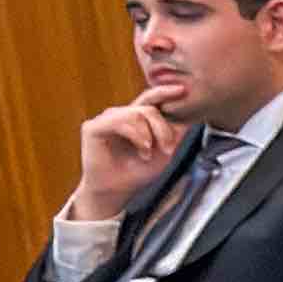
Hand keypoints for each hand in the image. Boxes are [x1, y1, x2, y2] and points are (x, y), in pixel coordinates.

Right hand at [68, 94, 182, 224]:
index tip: (183, 90)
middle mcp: (120, 114)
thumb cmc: (138, 171)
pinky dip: (136, 135)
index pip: (151, 99)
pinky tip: (142, 149)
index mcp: (136, 118)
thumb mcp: (164, 152)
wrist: (117, 191)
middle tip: (169, 149)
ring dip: (150, 135)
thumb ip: (175, 133)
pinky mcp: (93, 127)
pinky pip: (120, 121)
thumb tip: (189, 116)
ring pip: (137, 113)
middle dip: (163, 129)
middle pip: (149, 108)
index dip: (165, 92)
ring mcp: (106, 119)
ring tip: (149, 153)